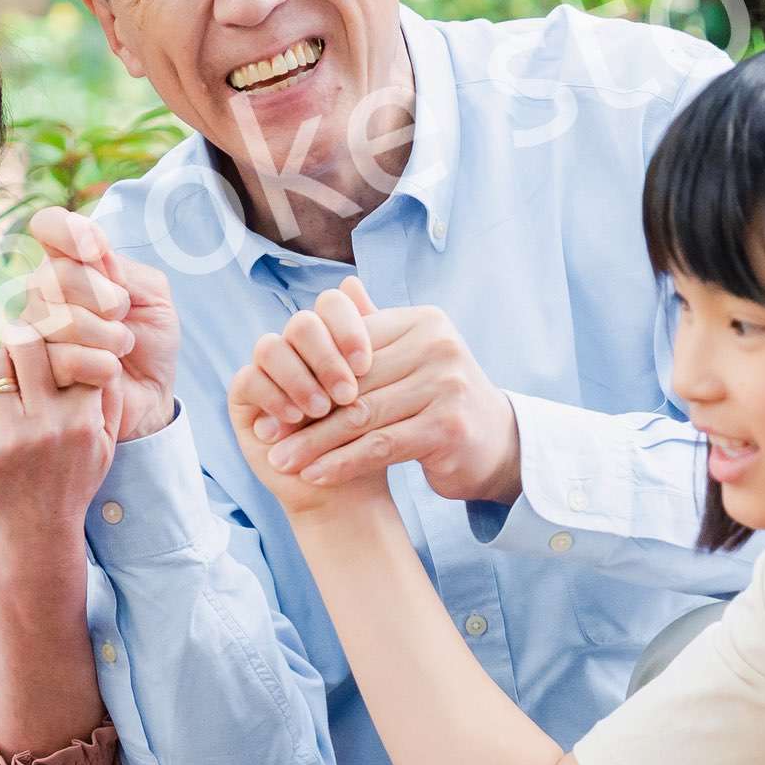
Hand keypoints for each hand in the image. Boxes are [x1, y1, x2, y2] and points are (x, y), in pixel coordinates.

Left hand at [0, 337, 114, 536]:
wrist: (37, 534)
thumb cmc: (73, 482)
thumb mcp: (106, 444)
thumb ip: (109, 397)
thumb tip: (101, 348)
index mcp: (84, 419)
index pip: (72, 350)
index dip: (59, 340)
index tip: (53, 343)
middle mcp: (50, 424)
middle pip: (28, 343)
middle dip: (24, 339)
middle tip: (22, 347)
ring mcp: (13, 436)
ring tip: (6, 379)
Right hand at [21, 205, 178, 440]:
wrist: (149, 398)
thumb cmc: (149, 343)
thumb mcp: (153, 298)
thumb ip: (125, 271)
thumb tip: (94, 255)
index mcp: (70, 264)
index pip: (49, 225)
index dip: (68, 231)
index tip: (98, 250)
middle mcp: (43, 293)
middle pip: (56, 275)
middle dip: (104, 298)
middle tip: (123, 318)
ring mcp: (32, 331)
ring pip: (58, 319)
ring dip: (107, 337)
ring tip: (120, 350)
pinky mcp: (32, 373)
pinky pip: (60, 357)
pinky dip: (99, 366)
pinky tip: (108, 374)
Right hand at [227, 286, 390, 515]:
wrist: (347, 486)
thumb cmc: (368, 437)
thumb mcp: (378, 389)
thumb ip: (373, 341)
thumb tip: (354, 281)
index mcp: (329, 336)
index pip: (330, 305)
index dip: (346, 327)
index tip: (366, 364)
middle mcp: (295, 347)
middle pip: (301, 323)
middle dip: (325, 356)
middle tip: (347, 393)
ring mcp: (266, 369)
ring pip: (270, 346)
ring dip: (299, 379)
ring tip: (321, 411)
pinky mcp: (244, 396)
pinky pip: (249, 378)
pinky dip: (275, 396)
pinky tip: (295, 419)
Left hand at [256, 286, 523, 506]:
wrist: (496, 444)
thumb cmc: (440, 399)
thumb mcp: (410, 357)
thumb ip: (375, 329)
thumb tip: (341, 289)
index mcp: (424, 321)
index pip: (350, 346)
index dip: (306, 375)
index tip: (271, 403)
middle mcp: (438, 346)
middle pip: (352, 384)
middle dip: (304, 415)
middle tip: (267, 439)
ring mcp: (447, 385)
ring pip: (361, 417)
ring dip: (315, 444)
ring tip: (282, 462)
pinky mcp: (447, 426)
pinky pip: (380, 445)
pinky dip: (342, 463)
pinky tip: (315, 476)